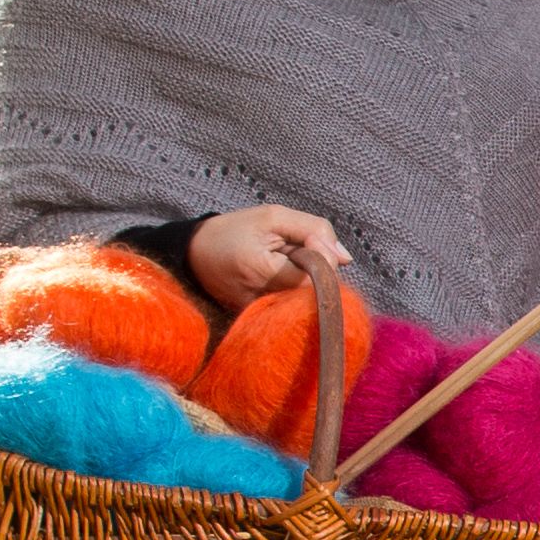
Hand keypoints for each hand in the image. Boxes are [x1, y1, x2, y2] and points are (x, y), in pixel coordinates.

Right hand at [187, 206, 353, 307]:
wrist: (193, 254)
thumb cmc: (235, 230)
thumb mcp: (274, 216)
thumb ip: (314, 230)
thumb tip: (346, 258)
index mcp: (262, 271)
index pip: (316, 275)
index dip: (321, 257)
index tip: (305, 241)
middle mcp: (260, 300)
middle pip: (313, 291)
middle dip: (311, 269)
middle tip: (288, 253)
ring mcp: (258, 316)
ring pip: (303, 301)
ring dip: (300, 280)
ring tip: (277, 265)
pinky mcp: (256, 323)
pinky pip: (289, 309)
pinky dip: (290, 292)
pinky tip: (274, 279)